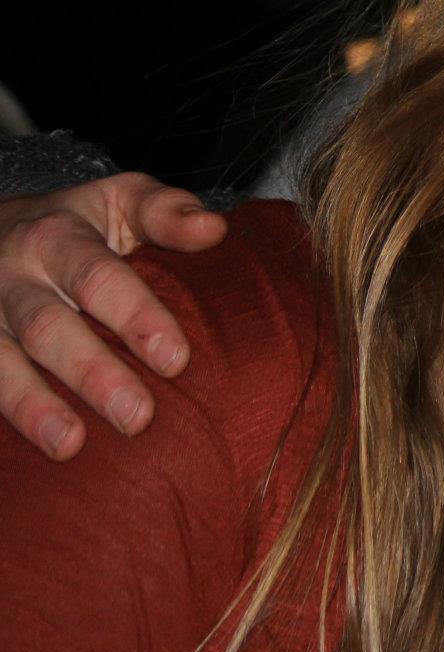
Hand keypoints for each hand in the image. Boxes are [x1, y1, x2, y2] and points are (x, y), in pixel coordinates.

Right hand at [0, 175, 225, 458]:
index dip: (135, 316)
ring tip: (69, 444)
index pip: (97, 278)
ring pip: (1, 362)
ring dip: (33, 406)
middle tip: (138, 416)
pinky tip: (30, 450)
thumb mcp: (119, 202)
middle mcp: (10, 278)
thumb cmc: (76, 225)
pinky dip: (3, 413)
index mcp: (55, 237)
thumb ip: (167, 213)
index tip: (176, 360)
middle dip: (92, 373)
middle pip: (49, 328)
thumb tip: (215, 229)